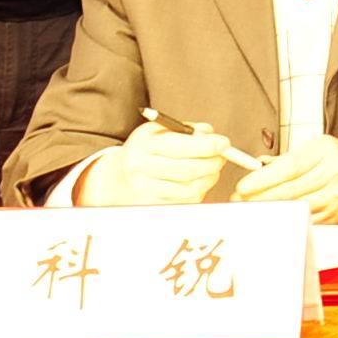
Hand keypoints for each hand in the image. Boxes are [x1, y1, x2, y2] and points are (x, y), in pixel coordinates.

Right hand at [78, 125, 230, 206]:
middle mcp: (142, 170)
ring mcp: (146, 192)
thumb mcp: (156, 132)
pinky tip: (197, 182)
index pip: (182, 147)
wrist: (114, 181)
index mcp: (144, 146)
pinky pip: (186, 202)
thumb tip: (211, 133)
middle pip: (189, 170)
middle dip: (213, 162)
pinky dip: (199, 191)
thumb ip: (184, 129)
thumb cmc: (143, 151)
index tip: (224, 143)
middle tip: (222, 156)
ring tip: (210, 169)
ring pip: (190, 189)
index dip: (208, 146)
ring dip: (209, 178)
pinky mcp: (153, 208)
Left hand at [238, 137, 337, 221]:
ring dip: (270, 210)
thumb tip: (259, 168)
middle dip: (260, 197)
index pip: (289, 167)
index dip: (263, 179)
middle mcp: (332, 175)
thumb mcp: (319, 148)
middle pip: (289, 190)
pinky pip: (305, 220)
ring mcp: (335, 198)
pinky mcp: (335, 216)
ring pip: (295, 208)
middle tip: (239, 200)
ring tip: (251, 209)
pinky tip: (272, 218)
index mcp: (325, 153)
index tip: (244, 186)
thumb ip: (289, 158)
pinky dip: (286, 220)